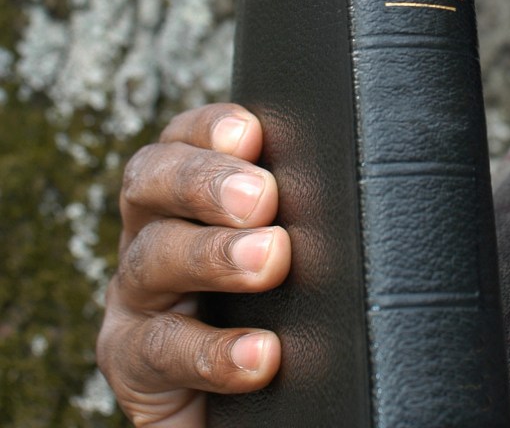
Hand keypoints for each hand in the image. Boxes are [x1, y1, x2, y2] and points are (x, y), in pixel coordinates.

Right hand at [97, 104, 290, 425]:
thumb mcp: (291, 253)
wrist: (242, 402)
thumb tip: (357, 180)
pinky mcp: (133, 364)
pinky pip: (159, 351)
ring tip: (269, 260)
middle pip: (150, 182)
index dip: (210, 128)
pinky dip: (212, 351)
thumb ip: (305, 216)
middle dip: (204, 182)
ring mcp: (137, 299)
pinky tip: (260, 353)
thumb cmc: (278, 310)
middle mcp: (153, 235)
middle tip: (261, 196)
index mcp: (187, 199)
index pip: (185, 141)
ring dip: (212, 255)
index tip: (251, 133)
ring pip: (151, 259)